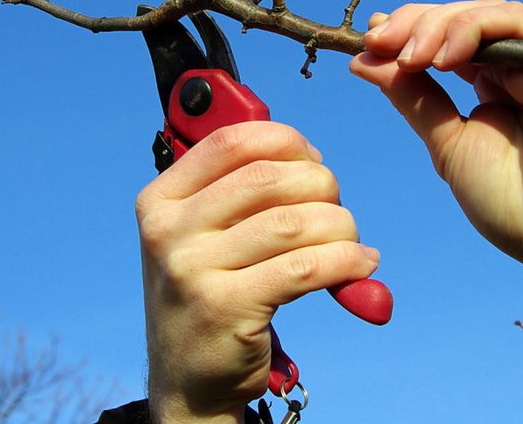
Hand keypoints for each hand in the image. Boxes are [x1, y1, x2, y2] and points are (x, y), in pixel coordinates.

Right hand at [136, 121, 379, 423]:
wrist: (188, 380)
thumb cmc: (210, 293)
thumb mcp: (202, 235)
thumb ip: (239, 191)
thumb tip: (310, 157)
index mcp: (161, 199)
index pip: (231, 142)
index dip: (285, 141)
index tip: (313, 161)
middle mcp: (168, 230)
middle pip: (268, 178)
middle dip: (321, 185)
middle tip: (336, 208)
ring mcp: (191, 270)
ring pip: (293, 222)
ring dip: (340, 226)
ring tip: (352, 241)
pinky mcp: (225, 308)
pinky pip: (306, 267)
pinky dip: (346, 260)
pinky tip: (361, 265)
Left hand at [350, 0, 522, 412]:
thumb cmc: (514, 202)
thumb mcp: (447, 144)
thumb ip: (414, 99)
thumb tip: (365, 61)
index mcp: (490, 84)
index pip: (444, 39)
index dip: (404, 33)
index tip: (366, 45)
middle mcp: (515, 67)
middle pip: (460, 18)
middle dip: (413, 23)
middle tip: (378, 42)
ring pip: (485, 13)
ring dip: (438, 25)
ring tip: (409, 55)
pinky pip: (514, 25)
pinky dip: (473, 29)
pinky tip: (443, 57)